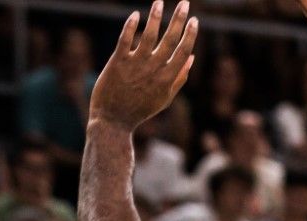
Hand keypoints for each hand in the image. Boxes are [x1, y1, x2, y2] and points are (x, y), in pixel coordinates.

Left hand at [89, 2, 197, 130]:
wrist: (112, 122)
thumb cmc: (139, 110)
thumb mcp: (164, 99)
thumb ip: (179, 78)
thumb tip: (192, 58)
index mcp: (166, 79)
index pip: (183, 52)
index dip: (190, 34)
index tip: (194, 20)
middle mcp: (153, 70)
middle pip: (169, 39)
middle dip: (179, 19)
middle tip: (184, 2)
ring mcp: (135, 66)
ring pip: (148, 35)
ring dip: (155, 17)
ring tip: (158, 2)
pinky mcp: (117, 63)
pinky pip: (125, 40)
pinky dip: (131, 26)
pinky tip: (136, 15)